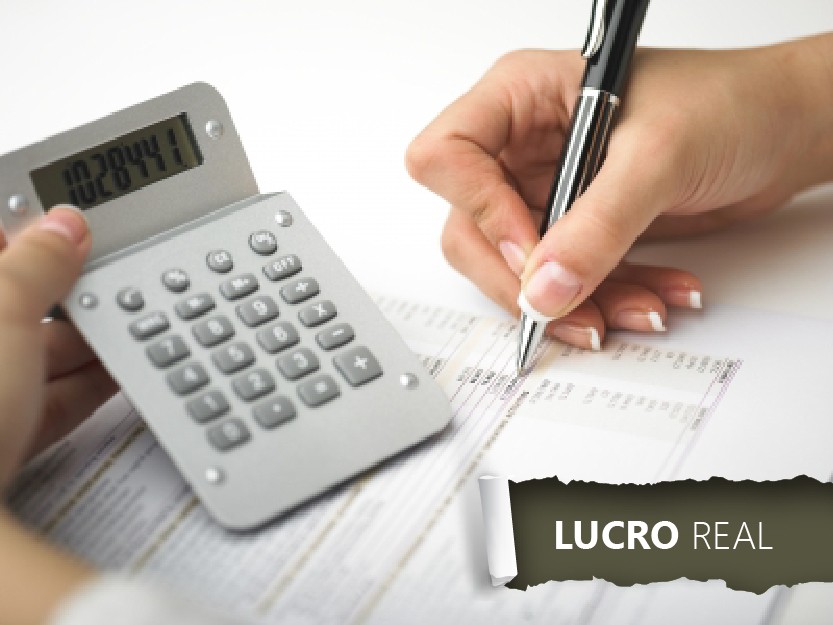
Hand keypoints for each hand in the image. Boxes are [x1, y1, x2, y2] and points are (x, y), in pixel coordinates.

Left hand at [0, 207, 116, 490]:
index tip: (63, 224)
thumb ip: (36, 264)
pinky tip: (117, 370)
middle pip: (13, 302)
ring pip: (31, 352)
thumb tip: (64, 227)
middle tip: (104, 277)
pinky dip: (82, 384)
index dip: (21, 228)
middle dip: (63, 291)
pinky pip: (45, 396)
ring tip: (126, 323)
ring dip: (81, 341)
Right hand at [406, 37, 832, 348]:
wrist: (784, 129)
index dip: (477, 210)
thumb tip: (544, 290)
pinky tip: (654, 294)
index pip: (446, 157)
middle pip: (470, 228)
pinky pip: (564, 280)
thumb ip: (597, 226)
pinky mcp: (576, 227)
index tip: (529, 249)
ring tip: (637, 307)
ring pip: (517, 268)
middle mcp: (523, 146)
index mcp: (521, 98)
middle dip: (521, 279)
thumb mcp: (658, 156)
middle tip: (570, 306)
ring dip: (574, 300)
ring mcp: (548, 189)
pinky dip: (606, 298)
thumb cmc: (729, 102)